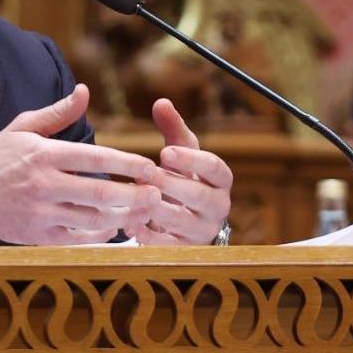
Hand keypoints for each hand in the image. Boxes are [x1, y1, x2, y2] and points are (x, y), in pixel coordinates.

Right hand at [0, 84, 161, 244]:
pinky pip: (79, 238)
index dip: (128, 163)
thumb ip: (58, 113)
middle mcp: (44, 185)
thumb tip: (85, 92)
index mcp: (44, 155)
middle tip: (157, 193)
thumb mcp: (23, 127)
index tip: (150, 166)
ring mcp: (41, 213)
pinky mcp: (39, 236)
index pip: (95, 158)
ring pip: (93, 219)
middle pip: (100, 193)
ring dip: (124, 217)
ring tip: (145, 211)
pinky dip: (101, 235)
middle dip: (134, 194)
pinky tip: (116, 226)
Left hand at [127, 98, 233, 245]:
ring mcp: (203, 230)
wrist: (186, 217)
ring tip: (136, 198)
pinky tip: (130, 224)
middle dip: (171, 185)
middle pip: (199, 196)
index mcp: (221, 180)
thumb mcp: (182, 153)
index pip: (215, 168)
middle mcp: (218, 206)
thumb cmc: (184, 177)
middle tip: (147, 175)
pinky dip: (149, 236)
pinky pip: (169, 246)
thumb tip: (161, 102)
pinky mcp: (187, 250)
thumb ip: (173, 128)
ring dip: (157, 209)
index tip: (166, 153)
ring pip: (183, 221)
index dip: (192, 161)